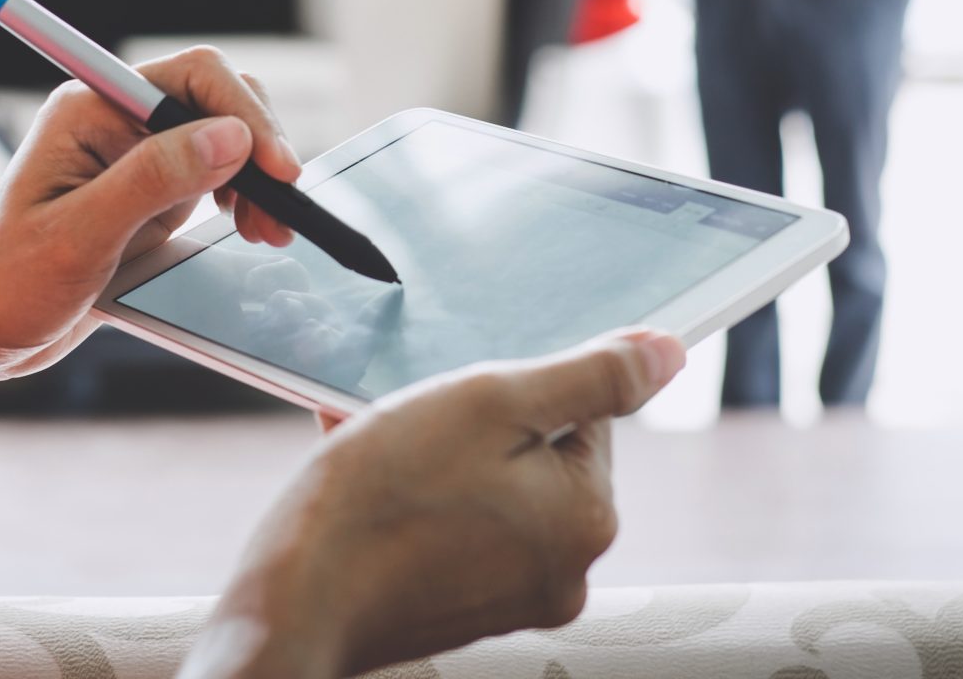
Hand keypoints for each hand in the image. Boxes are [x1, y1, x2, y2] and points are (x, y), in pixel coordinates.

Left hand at [0, 47, 302, 379]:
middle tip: (281, 208)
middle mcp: (116, 121)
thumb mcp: (80, 236)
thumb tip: (232, 138)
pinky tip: (251, 231)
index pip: (193, 75)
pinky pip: (215, 178)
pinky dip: (245, 200)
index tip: (277, 168)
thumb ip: (154, 180)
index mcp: (91, 109)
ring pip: (225, 141)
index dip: (245, 114)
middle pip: (218, 100)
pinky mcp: (148, 195)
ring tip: (270, 231)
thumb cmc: (5, 284)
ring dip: (258, 178)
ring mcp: (135, 158)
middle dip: (260, 148)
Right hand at [184, 330, 686, 678]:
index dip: (514, 389)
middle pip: (535, 453)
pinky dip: (417, 500)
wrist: (295, 600)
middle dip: (472, 425)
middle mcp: (564, 570)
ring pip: (487, 488)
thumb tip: (667, 353)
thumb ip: (590, 376)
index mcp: (588, 516)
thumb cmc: (382, 499)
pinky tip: (370, 487)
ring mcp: (510, 598)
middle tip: (413, 427)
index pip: (583, 412)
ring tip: (380, 454)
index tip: (459, 401)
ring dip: (437, 457)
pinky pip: (453, 530)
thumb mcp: (492, 404)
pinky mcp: (459, 609)